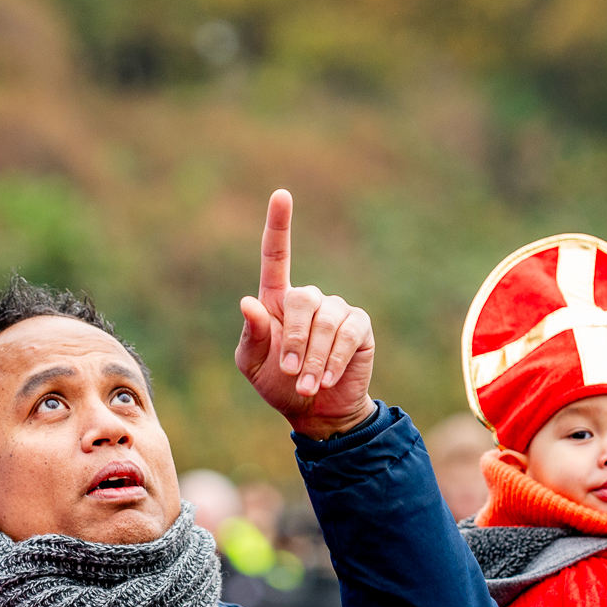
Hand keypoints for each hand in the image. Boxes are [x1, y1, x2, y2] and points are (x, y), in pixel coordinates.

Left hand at [236, 190, 375, 440]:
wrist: (317, 412)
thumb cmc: (279, 385)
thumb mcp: (253, 365)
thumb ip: (250, 335)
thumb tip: (248, 301)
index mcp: (276, 300)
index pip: (276, 255)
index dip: (279, 225)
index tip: (281, 194)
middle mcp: (308, 299)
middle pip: (301, 299)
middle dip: (295, 339)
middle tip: (290, 373)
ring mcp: (336, 309)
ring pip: (326, 321)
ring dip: (314, 358)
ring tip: (308, 385)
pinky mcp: (359, 326)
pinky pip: (348, 334)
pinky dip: (334, 359)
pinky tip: (327, 379)